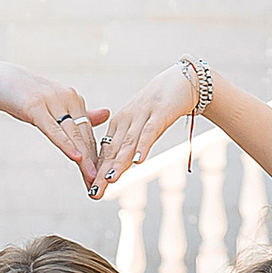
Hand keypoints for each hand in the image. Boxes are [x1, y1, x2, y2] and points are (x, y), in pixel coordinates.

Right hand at [0, 60, 110, 199]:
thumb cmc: (26, 95)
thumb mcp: (55, 105)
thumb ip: (79, 112)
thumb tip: (106, 114)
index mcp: (74, 98)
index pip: (88, 132)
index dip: (95, 155)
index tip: (101, 174)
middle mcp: (68, 98)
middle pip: (83, 135)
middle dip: (91, 161)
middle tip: (99, 182)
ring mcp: (52, 101)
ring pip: (72, 134)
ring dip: (83, 158)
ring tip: (91, 177)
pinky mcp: (35, 106)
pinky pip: (53, 130)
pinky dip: (65, 144)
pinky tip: (76, 157)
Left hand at [92, 63, 210, 188]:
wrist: (181, 80)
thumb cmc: (159, 106)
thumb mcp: (141, 126)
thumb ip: (130, 144)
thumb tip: (118, 166)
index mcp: (119, 124)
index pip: (106, 152)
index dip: (98, 172)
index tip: (91, 191)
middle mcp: (127, 120)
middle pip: (113, 150)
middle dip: (103, 173)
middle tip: (94, 193)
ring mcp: (143, 116)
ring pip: (128, 143)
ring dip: (119, 162)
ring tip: (110, 180)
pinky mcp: (160, 112)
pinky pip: (150, 132)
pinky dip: (143, 146)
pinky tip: (138, 161)